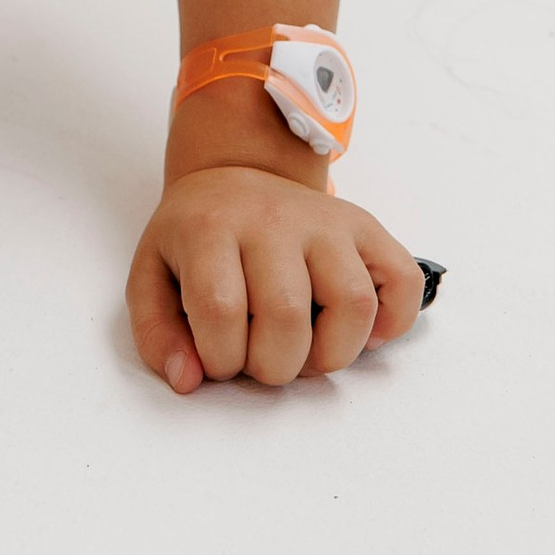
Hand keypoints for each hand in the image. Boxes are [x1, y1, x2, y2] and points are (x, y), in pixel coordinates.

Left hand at [129, 164, 424, 389]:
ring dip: (332, 354)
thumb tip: (187, 380)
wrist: (232, 174)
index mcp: (211, 228)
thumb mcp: (152, 276)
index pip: (222, 311)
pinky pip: (402, 280)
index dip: (220, 358)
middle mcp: (272, 217)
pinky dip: (393, 322)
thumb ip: (156, 335)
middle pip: (287, 316)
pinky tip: (360, 333)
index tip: (219, 356)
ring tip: (309, 350)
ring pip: (353, 303)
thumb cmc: (195, 238)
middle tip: (262, 357)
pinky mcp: (364, 226)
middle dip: (274, 366)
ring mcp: (325, 220)